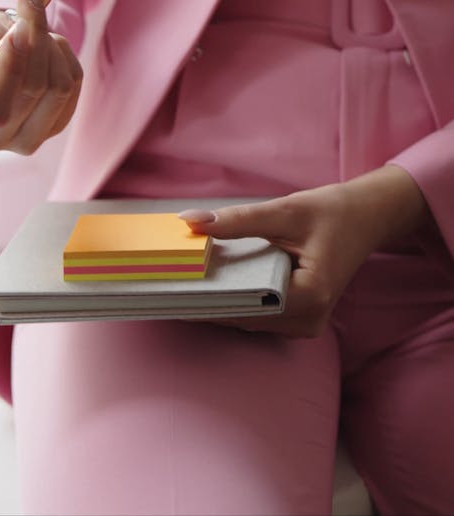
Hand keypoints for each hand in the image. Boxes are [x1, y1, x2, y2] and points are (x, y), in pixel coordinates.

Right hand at [0, 0, 82, 155]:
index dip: (11, 68)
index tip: (17, 29)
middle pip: (33, 91)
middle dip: (35, 41)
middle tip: (28, 6)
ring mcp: (25, 140)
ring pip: (59, 87)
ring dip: (52, 46)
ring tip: (34, 27)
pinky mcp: (53, 127)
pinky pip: (74, 84)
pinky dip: (64, 56)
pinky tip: (46, 46)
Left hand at [180, 166, 427, 337]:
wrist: (366, 216)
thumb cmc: (332, 212)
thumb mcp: (284, 211)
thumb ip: (237, 220)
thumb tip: (190, 223)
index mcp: (310, 296)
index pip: (246, 306)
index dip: (208, 298)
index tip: (173, 289)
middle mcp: (309, 321)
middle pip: (245, 317)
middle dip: (208, 300)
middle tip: (168, 285)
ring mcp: (306, 324)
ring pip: (249, 319)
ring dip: (220, 301)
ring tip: (182, 284)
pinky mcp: (300, 317)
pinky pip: (259, 313)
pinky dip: (237, 298)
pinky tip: (211, 283)